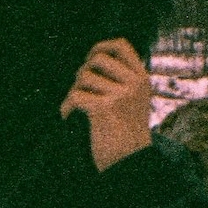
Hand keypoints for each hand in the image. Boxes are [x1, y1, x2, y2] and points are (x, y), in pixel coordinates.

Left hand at [59, 38, 152, 171]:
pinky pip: (75, 96)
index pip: (121, 45)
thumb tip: (94, 58)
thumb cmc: (126, 133)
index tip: (90, 59)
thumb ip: (121, 79)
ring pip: (83, 77)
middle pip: (97, 59)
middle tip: (81, 91)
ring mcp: (120, 95)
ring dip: (74, 91)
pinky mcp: (104, 109)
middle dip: (82, 72)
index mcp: (141, 79)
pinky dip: (66, 107)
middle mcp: (133, 84)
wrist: (130, 162)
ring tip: (77, 106)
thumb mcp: (134, 100)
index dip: (101, 46)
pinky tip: (67, 116)